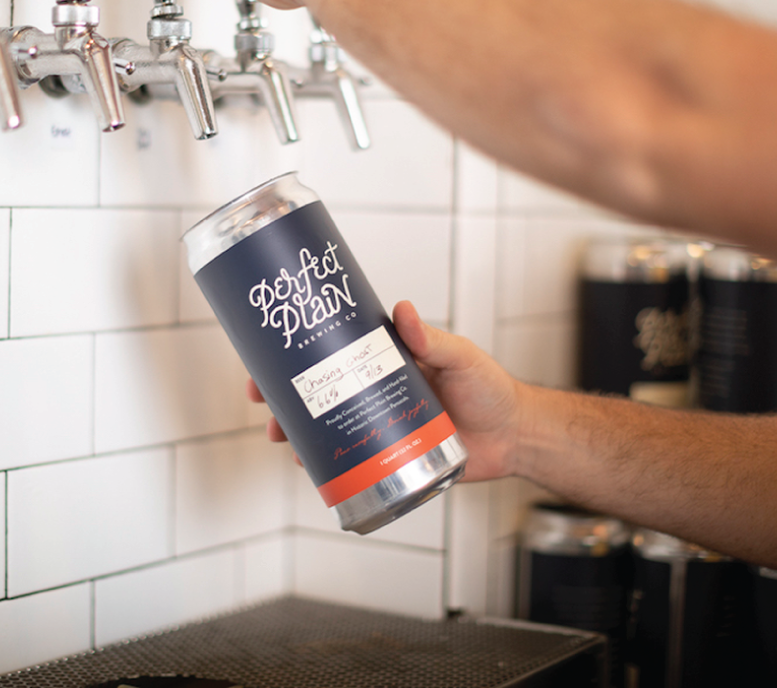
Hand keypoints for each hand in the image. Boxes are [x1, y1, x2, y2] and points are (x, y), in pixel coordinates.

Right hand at [248, 300, 528, 481]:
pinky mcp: (386, 457)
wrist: (514, 438)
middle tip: (261, 400)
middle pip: (318, 389)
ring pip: (325, 425)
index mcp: (385, 360)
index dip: (297, 351)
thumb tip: (404, 311)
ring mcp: (377, 424)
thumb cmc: (490, 390)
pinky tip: (309, 466)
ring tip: (281, 437)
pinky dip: (324, 462)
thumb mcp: (462, 359)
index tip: (268, 355)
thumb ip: (434, 340)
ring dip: (297, 429)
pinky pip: (348, 460)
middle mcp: (374, 390)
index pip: (333, 350)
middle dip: (283, 394)